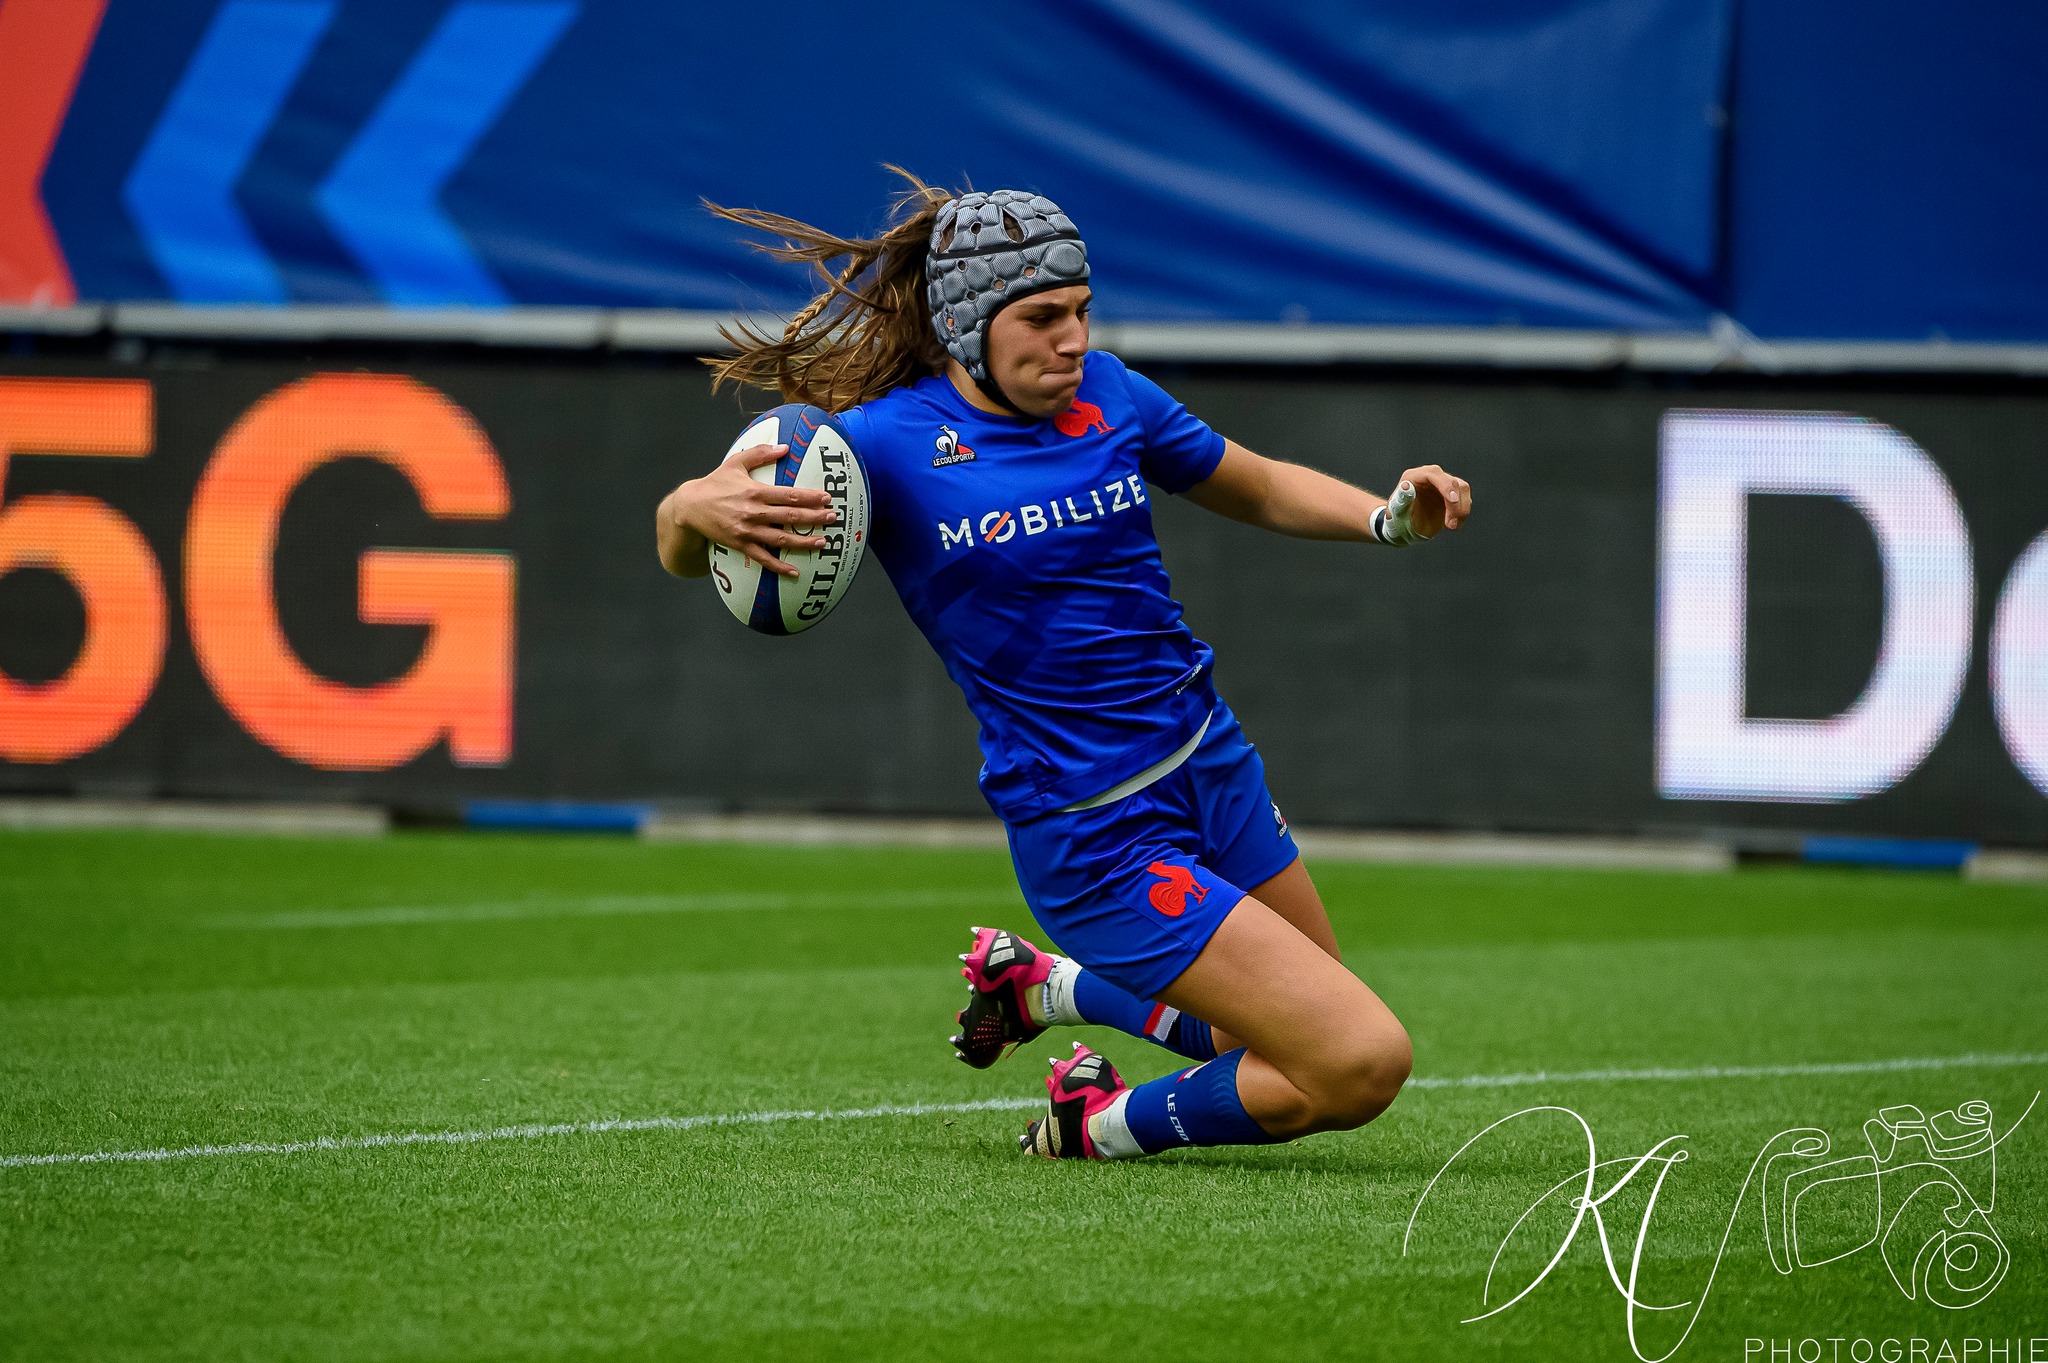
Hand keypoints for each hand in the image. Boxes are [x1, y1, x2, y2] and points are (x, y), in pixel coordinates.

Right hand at [664, 443, 836, 577]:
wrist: (689, 507)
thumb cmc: (715, 483)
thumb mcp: (735, 462)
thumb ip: (760, 453)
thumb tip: (785, 446)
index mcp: (755, 491)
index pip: (790, 495)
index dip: (811, 497)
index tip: (828, 498)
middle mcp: (753, 512)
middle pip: (791, 517)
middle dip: (815, 518)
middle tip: (834, 518)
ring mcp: (747, 531)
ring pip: (781, 540)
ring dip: (803, 542)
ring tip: (823, 542)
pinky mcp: (740, 545)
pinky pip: (763, 559)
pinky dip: (779, 567)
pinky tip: (795, 572)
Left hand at [1389, 464, 1472, 538]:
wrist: (1403, 528)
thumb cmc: (1396, 519)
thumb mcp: (1396, 511)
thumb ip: (1401, 499)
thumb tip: (1406, 486)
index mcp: (1414, 476)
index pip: (1434, 474)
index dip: (1445, 486)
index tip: (1452, 501)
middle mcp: (1430, 477)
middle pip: (1452, 483)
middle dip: (1455, 505)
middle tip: (1450, 526)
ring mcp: (1442, 484)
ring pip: (1462, 489)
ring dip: (1462, 509)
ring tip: (1452, 527)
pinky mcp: (1452, 495)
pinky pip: (1464, 500)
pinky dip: (1462, 513)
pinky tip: (1452, 525)